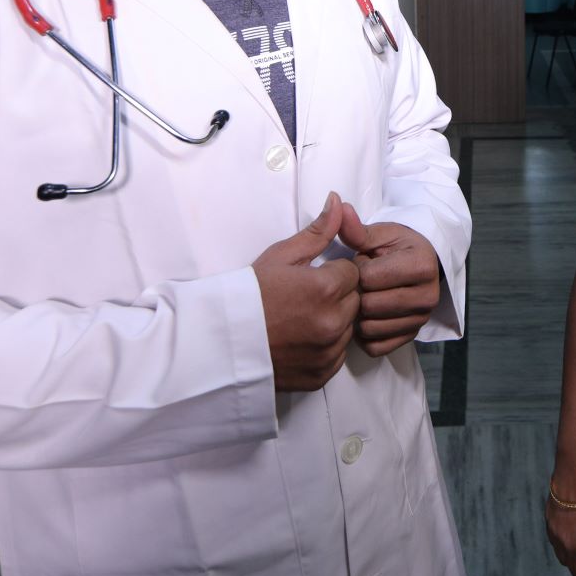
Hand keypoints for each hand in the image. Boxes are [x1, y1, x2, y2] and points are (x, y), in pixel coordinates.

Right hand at [253, 194, 361, 391]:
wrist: (220, 342)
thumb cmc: (248, 294)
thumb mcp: (281, 256)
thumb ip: (317, 232)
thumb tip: (337, 201)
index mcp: (325, 289)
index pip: (354, 272)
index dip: (334, 272)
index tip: (313, 277)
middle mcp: (333, 323)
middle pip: (355, 300)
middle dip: (338, 295)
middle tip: (306, 297)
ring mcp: (328, 352)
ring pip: (349, 328)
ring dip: (335, 321)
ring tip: (302, 318)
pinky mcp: (321, 374)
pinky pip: (338, 355)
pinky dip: (326, 347)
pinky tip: (301, 339)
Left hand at [336, 202, 441, 356]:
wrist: (421, 265)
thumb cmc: (397, 247)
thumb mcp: (380, 233)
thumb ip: (357, 229)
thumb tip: (338, 208)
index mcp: (422, 266)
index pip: (369, 278)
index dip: (356, 270)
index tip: (362, 262)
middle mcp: (428, 297)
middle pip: (369, 306)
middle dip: (357, 293)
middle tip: (361, 282)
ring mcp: (421, 320)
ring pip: (369, 329)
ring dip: (357, 315)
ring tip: (364, 296)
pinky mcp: (411, 337)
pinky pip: (374, 347)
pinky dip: (363, 335)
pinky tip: (366, 316)